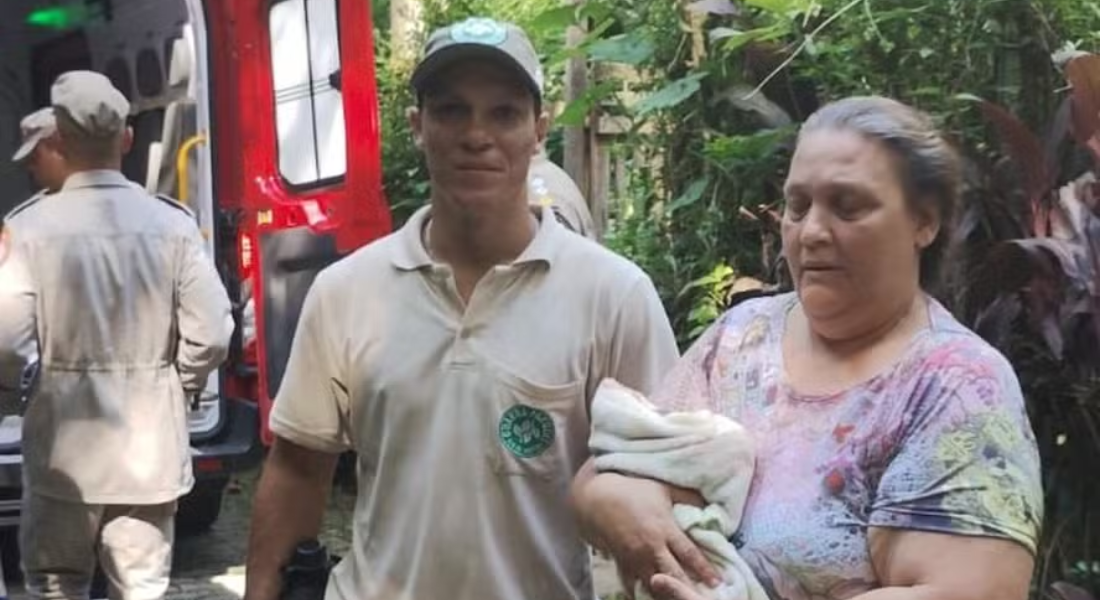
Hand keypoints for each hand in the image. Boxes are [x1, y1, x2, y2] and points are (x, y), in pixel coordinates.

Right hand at [575, 472, 717, 597]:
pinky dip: (640, 592)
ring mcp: (635, 558)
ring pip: (654, 584)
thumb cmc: (632, 490)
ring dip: (667, 593)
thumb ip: (687, 497)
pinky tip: (649, 597)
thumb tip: (709, 504)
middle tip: (701, 597)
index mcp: (664, 529)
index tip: (716, 582)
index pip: (689, 554)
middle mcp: (651, 547)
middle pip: (674, 575)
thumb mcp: (663, 488)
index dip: (704, 569)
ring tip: (678, 597)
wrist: (597, 498)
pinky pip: (632, 584)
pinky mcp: (621, 563)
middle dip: (688, 588)